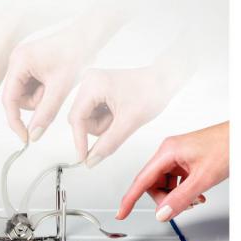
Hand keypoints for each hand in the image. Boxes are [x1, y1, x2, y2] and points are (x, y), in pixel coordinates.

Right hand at [3, 9, 126, 142]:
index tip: (25, 136)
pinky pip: (31, 87)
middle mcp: (16, 60)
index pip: (9, 100)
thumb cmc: (75, 53)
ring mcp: (22, 62)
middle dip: (36, 102)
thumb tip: (34, 134)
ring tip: (56, 84)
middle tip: (53, 93)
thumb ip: (45, 113)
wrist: (86, 37)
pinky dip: (43, 90)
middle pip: (17, 98)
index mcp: (18, 62)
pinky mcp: (29, 64)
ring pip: (24, 94)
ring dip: (41, 97)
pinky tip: (55, 81)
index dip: (16, 121)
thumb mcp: (60, 88)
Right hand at [69, 63, 186, 166]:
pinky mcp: (97, 89)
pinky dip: (106, 118)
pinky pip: (93, 113)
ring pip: (87, 118)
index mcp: (93, 84)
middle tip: (120, 122)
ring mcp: (92, 85)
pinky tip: (119, 111)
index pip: (76, 118)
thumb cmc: (151, 92)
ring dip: (104, 124)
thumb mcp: (129, 122)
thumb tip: (91, 160)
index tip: (83, 158)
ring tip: (122, 115)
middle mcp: (88, 81)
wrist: (163, 80)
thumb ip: (108, 143)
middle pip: (81, 119)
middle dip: (100, 127)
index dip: (79, 140)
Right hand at [116, 122, 228, 221]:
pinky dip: (183, 190)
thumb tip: (163, 213)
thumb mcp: (203, 178)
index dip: (130, 198)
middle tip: (181, 206)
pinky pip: (175, 179)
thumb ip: (181, 198)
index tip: (122, 212)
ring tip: (195, 199)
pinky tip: (196, 193)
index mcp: (167, 152)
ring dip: (176, 195)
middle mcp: (168, 152)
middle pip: (154, 183)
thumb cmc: (226, 146)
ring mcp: (177, 155)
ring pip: (165, 183)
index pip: (142, 179)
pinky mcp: (185, 159)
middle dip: (165, 198)